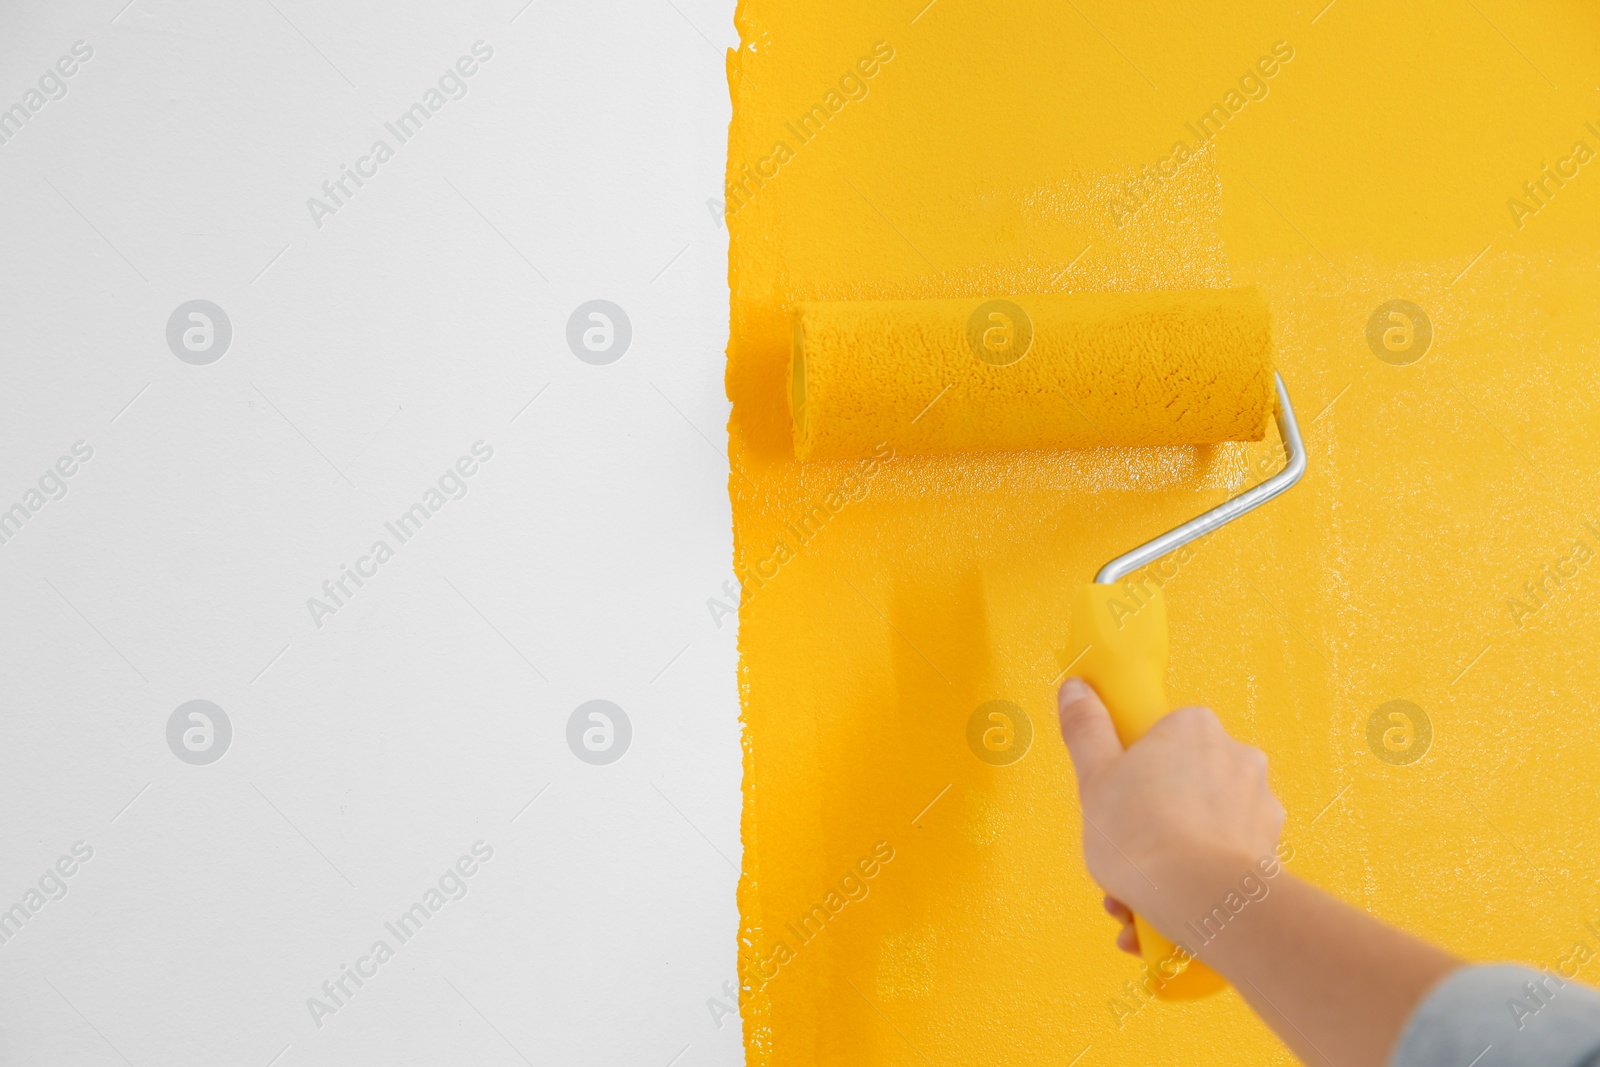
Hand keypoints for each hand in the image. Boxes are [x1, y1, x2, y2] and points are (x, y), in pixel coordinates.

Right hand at [1055, 676, 1284, 937]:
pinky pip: (1221, 857)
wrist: (1201, 900)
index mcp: (1193, 727)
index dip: (1131, 769)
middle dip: (1147, 820)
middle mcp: (1235, 755)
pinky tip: (1163, 909)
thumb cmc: (1144, 837)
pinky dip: (1195, 879)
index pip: (1158, 736)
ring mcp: (1258, 802)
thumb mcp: (1093, 777)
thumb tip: (1077, 689)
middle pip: (1179, 781)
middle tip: (1121, 849)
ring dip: (1167, 856)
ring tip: (1136, 895)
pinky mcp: (1269, 847)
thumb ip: (1085, 728)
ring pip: (1200, 824)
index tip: (1116, 794)